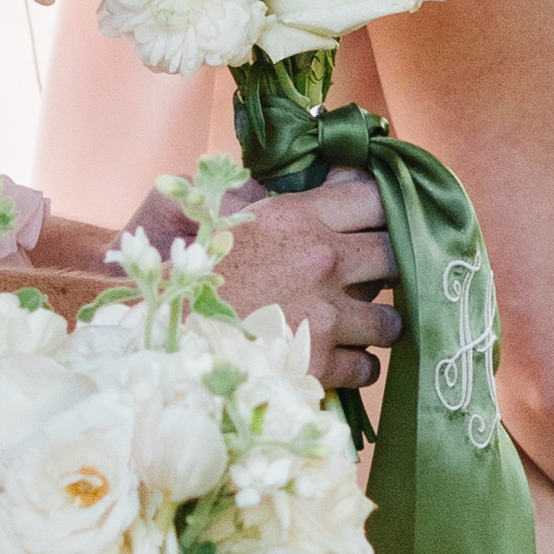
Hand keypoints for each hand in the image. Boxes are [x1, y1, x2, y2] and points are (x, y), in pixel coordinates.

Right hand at [184, 167, 401, 393]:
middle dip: (387, 268)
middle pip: (396, 257)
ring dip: (375, 324)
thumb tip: (285, 187)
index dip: (382, 208)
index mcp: (296, 218)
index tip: (374, 221)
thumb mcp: (210, 214)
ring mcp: (325, 316)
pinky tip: (336, 359)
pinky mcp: (320, 364)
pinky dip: (355, 366)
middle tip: (372, 278)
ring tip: (356, 326)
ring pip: (390, 320)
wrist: (157, 339)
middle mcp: (321, 262)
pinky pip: (367, 366)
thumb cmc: (177, 275)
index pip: (373, 197)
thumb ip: (253, 193)